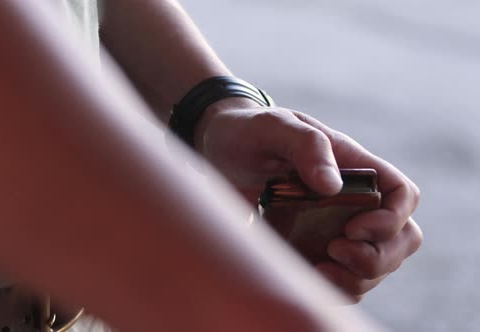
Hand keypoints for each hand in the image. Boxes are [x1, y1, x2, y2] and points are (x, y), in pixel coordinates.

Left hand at [195, 98, 422, 302]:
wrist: (218, 149)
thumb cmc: (250, 131)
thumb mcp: (274, 126)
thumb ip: (307, 146)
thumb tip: (332, 186)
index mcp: (353, 166)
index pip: (401, 194)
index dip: (391, 219)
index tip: (351, 228)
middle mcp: (351, 199)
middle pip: (400, 238)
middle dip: (378, 257)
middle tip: (334, 251)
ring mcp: (333, 225)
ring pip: (376, 264)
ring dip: (358, 279)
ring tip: (321, 268)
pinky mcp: (311, 246)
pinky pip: (343, 277)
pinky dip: (337, 287)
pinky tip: (308, 276)